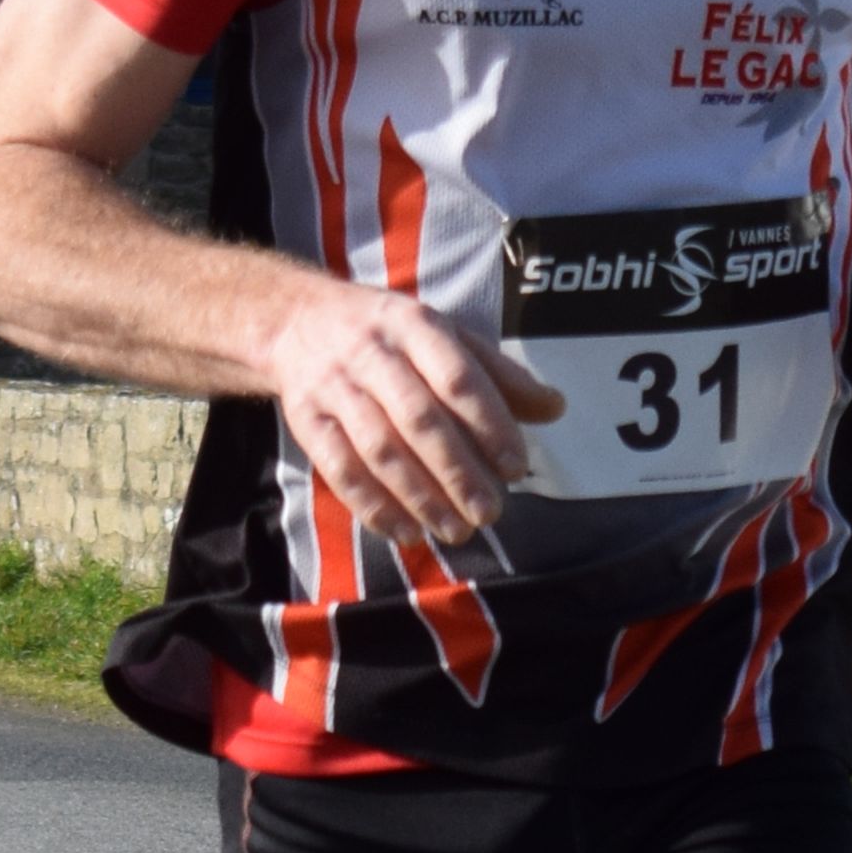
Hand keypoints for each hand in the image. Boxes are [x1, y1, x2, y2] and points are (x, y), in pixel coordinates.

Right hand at [266, 267, 564, 551]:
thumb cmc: (390, 335)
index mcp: (416, 325)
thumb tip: (555, 408)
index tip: (516, 467)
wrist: (296, 320)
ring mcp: (335, 387)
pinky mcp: (306, 419)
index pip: (458, 378)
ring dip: (420, 497)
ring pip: (379, 450)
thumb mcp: (444, 335)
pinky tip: (406, 533)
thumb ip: (499, 375)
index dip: (490, 424)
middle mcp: (373, 353)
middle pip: (419, 419)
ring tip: (456, 531)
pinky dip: (373, 506)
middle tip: (490, 512)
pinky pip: (339, 470)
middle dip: (458, 471)